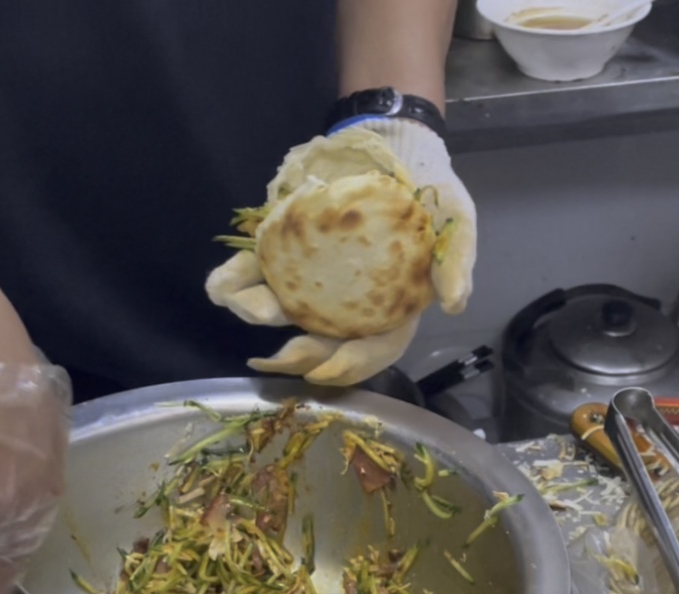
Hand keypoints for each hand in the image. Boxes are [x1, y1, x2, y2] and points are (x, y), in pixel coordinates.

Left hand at [206, 119, 476, 385]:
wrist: (394, 138)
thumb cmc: (430, 187)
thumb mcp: (456, 217)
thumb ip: (457, 259)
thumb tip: (453, 305)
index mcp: (389, 305)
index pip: (372, 348)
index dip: (351, 365)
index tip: (325, 370)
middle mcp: (347, 299)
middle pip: (322, 340)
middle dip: (296, 353)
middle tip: (275, 354)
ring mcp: (313, 274)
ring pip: (282, 307)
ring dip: (257, 311)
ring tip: (240, 304)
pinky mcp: (285, 246)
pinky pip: (256, 269)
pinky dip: (236, 279)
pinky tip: (220, 284)